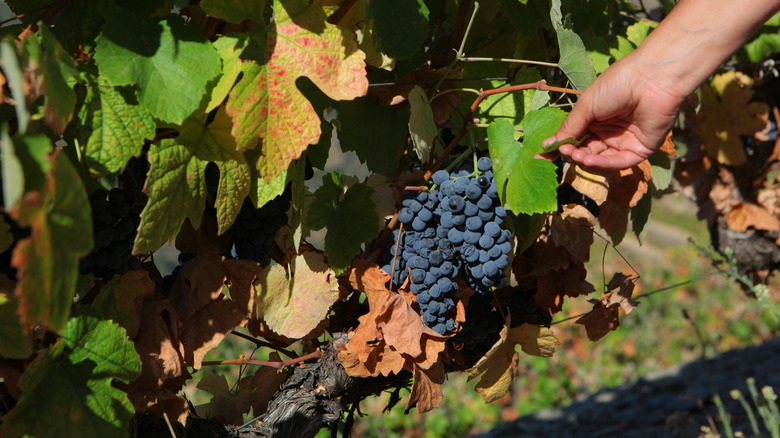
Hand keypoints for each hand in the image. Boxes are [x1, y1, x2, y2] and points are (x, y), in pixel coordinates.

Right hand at [544, 52, 684, 172]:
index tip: (541, 157)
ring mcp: (624, 142)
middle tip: (564, 152)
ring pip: (600, 161)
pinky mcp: (640, 150)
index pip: (575, 139)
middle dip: (573, 154)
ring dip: (586, 161)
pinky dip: (602, 164)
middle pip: (586, 152)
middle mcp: (609, 132)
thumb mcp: (586, 106)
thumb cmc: (618, 84)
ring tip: (576, 156)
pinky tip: (589, 160)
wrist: (651, 78)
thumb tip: (547, 145)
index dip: (560, 148)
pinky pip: (618, 163)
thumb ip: (568, 128)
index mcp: (596, 118)